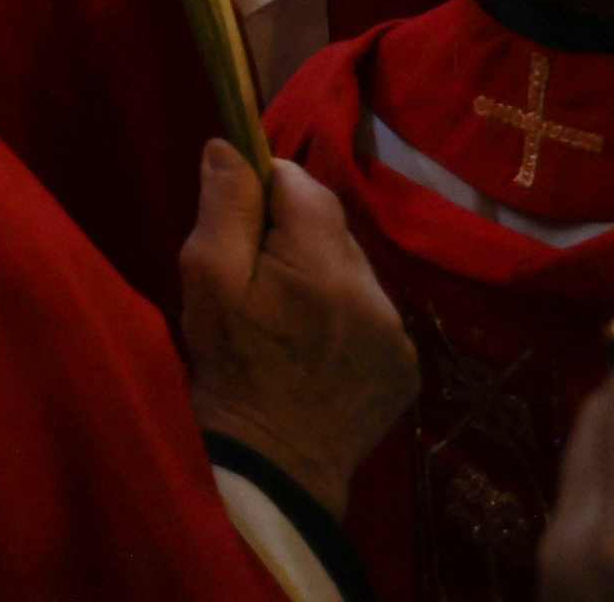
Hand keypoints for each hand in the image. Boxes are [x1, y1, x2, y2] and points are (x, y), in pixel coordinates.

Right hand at [175, 141, 416, 494]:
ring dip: (322, 279)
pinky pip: (373, 317)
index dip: (269, 189)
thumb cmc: (230, 366)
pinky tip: (317, 350)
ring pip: (354, 273)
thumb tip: (231, 145)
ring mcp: (397, 334)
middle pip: (332, 230)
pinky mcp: (406, 368)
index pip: (306, 186)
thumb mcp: (207, 280)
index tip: (241, 218)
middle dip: (294, 237)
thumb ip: (224, 208)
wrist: (274, 467)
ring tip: (288, 320)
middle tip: (257, 277)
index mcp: (323, 267)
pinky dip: (345, 320)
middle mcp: (375, 293)